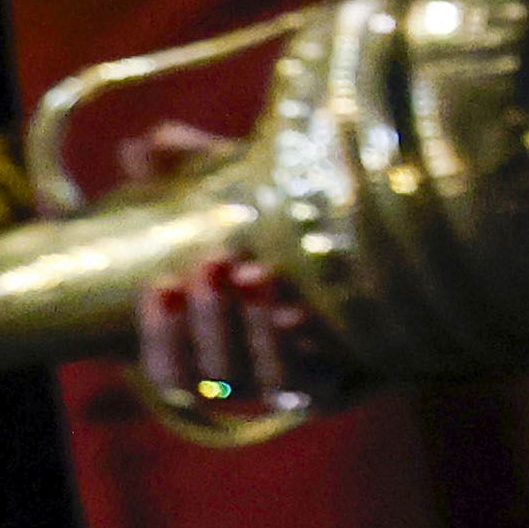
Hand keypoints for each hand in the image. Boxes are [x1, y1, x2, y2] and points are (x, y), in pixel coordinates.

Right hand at [121, 125, 357, 423]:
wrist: (381, 267)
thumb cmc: (282, 231)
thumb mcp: (237, 201)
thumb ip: (190, 176)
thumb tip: (147, 144)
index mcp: (210, 352)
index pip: (169, 370)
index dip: (159, 334)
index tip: (161, 283)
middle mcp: (250, 378)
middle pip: (215, 374)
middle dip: (208, 318)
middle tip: (214, 262)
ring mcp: (297, 383)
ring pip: (264, 378)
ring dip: (253, 327)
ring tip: (256, 272)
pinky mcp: (345, 379)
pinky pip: (318, 380)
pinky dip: (303, 347)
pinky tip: (301, 309)